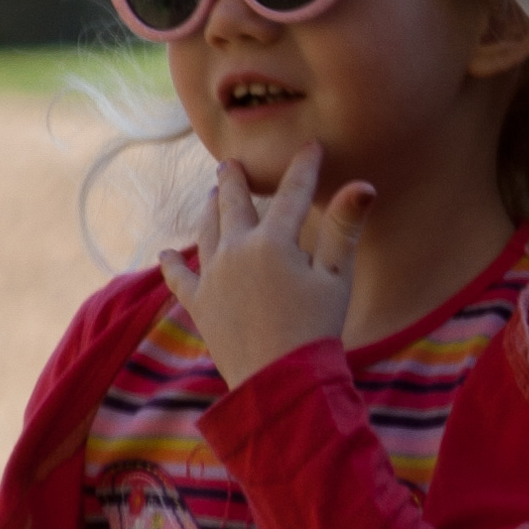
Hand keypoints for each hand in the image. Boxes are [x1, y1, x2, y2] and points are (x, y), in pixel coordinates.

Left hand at [162, 140, 373, 387]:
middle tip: (230, 163)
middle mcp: (236, 250)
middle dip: (234, 180)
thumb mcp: (336, 278)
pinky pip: (181, 279)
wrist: (280, 381)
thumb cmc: (316, 329)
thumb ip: (343, 228)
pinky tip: (165, 255)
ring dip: (209, 211)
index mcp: (273, 241)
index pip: (291, 193)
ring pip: (206, 232)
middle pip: (233, 204)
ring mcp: (213, 277)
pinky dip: (172, 266)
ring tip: (210, 196)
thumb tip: (363, 184)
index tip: (311, 147)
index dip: (304, 168)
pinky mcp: (199, 304)